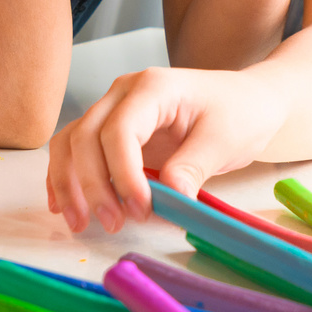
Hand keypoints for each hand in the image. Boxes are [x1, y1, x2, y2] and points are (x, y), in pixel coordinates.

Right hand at [46, 66, 286, 234]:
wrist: (247, 100)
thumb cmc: (238, 113)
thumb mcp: (224, 140)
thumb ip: (193, 167)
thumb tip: (167, 199)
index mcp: (153, 87)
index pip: (120, 129)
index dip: (124, 174)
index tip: (141, 210)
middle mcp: (124, 93)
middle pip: (86, 136)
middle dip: (93, 185)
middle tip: (114, 224)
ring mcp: (113, 109)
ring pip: (71, 142)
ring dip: (69, 183)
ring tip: (80, 222)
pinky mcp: (111, 130)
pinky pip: (76, 149)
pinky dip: (66, 176)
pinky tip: (64, 205)